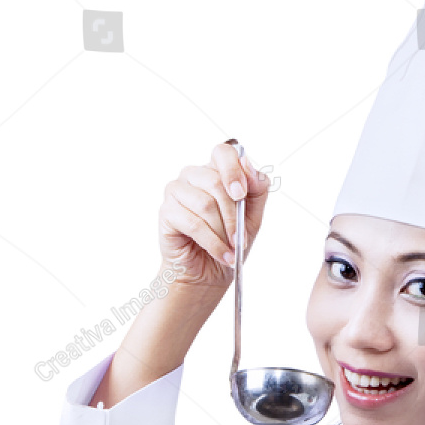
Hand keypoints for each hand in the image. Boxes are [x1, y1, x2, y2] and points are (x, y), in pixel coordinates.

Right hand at [158, 140, 270, 288]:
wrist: (209, 272)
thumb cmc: (228, 240)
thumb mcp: (252, 215)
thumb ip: (257, 189)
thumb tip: (251, 170)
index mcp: (214, 170)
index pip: (223, 152)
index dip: (234, 170)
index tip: (242, 194)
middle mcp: (192, 175)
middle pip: (216, 182)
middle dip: (233, 215)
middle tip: (240, 238)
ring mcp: (176, 191)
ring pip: (205, 204)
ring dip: (223, 232)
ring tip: (231, 249)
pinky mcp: (166, 212)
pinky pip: (194, 223)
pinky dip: (213, 243)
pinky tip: (222, 254)